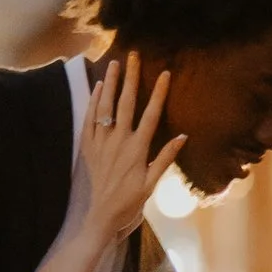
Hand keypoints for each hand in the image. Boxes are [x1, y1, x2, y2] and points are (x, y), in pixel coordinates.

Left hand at [82, 55, 181, 239]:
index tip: (165, 73)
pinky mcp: (88, 147)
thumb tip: (183, 136)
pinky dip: (93, 102)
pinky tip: (97, 88)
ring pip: (105, 107)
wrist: (101, 215)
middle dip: (131, 78)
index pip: (151, 115)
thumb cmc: (130, 200)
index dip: (159, 93)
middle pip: (126, 103)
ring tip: (114, 64)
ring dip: (110, 84)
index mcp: (138, 149)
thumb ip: (166, 158)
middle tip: (133, 57)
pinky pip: (89, 120)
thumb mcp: (152, 183)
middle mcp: (119, 141)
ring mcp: (101, 143)